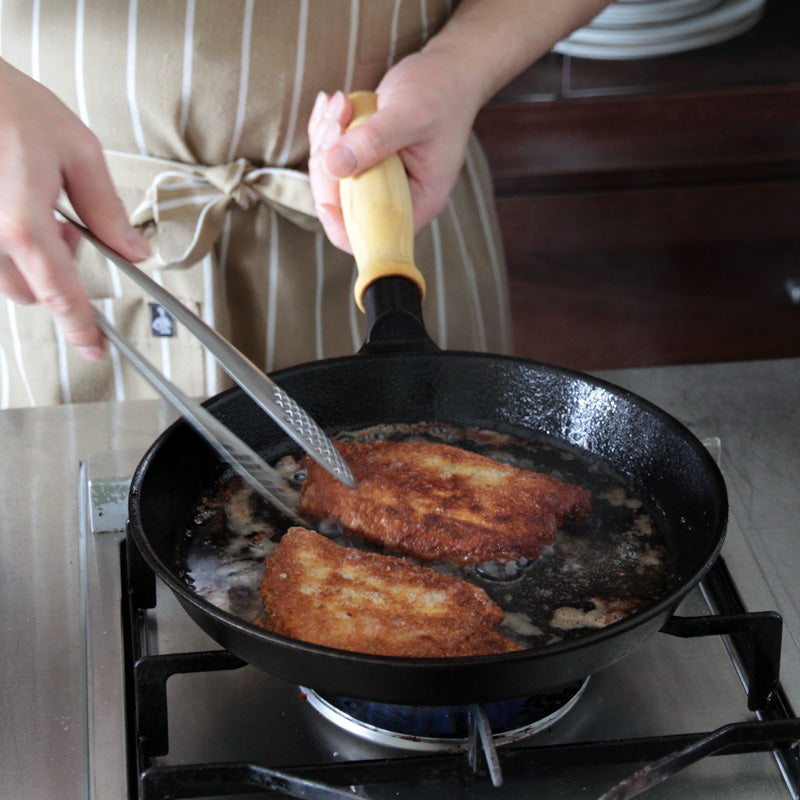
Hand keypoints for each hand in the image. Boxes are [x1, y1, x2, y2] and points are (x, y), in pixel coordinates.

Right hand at [0, 59, 149, 359]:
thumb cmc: (8, 103)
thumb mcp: (77, 150)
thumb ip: (107, 209)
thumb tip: (135, 252)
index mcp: (22, 223)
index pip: (60, 293)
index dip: (80, 327)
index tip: (94, 348)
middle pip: (29, 291)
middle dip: (53, 271)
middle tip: (65, 226)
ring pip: (4, 275)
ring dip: (25, 257)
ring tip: (30, 203)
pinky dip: (4, 244)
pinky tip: (7, 204)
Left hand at [308, 49, 480, 253]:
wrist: (448, 70)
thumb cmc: (440, 92)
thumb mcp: (410, 114)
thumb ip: (374, 141)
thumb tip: (333, 166)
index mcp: (419, 201)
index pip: (376, 236)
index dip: (344, 227)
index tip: (326, 199)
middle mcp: (397, 197)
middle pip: (344, 207)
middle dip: (328, 166)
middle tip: (336, 123)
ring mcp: (379, 179)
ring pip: (331, 179)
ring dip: (325, 139)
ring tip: (341, 103)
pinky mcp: (365, 160)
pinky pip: (331, 157)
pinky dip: (326, 129)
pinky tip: (336, 103)